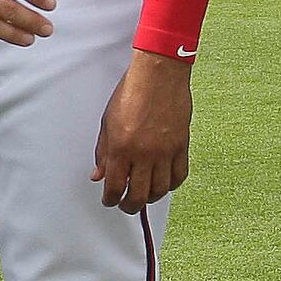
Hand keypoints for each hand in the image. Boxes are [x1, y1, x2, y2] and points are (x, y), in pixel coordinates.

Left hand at [93, 50, 192, 209]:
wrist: (158, 74)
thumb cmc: (132, 92)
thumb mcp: (107, 123)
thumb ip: (103, 153)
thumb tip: (98, 175)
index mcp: (122, 148)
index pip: (115, 187)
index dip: (111, 200)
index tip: (109, 201)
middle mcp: (144, 154)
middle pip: (139, 196)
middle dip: (129, 206)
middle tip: (125, 205)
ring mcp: (165, 151)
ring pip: (160, 190)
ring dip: (151, 198)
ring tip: (144, 195)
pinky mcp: (182, 146)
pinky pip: (179, 176)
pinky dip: (171, 185)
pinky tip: (163, 183)